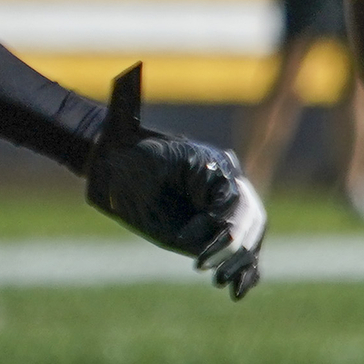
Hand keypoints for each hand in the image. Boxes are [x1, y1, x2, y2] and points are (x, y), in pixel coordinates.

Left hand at [82, 65, 267, 296]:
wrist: (113, 167)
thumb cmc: (122, 149)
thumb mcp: (127, 133)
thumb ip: (133, 107)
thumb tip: (128, 71)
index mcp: (216, 166)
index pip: (236, 196)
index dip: (227, 220)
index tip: (208, 238)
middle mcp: (226, 189)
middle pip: (249, 221)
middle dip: (233, 246)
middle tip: (207, 263)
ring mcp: (221, 213)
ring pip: (248, 241)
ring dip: (239, 264)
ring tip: (223, 283)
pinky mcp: (211, 234)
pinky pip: (239, 257)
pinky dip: (243, 274)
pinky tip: (237, 293)